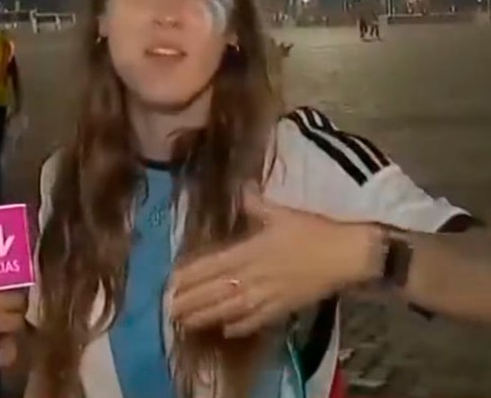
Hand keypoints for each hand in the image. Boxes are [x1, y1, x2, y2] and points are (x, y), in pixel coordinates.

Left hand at [170, 192, 380, 337]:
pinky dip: (241, 326)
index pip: (214, 265)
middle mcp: (255, 276)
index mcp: (251, 251)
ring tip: (185, 322)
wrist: (349, 255)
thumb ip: (256, 203)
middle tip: (167, 309)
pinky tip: (226, 331)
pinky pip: (259, 320)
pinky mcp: (286, 308)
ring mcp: (270, 295)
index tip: (170, 282)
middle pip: (217, 291)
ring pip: (232, 309)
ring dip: (207, 316)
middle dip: (191, 301)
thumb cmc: (314, 231)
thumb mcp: (282, 213)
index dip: (191, 275)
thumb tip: (242, 187)